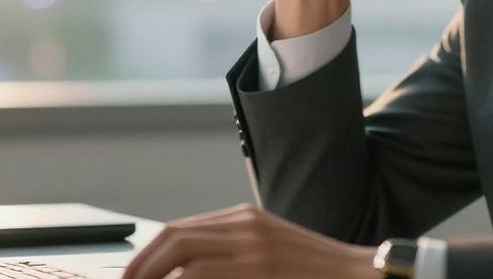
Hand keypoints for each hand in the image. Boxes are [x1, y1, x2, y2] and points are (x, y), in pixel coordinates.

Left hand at [121, 203, 377, 278]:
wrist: (361, 276)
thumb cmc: (315, 275)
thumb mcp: (268, 254)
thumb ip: (230, 258)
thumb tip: (184, 272)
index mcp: (244, 219)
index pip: (179, 230)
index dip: (147, 255)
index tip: (131, 277)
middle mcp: (245, 226)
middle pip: (173, 237)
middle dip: (141, 266)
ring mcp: (254, 247)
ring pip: (183, 255)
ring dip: (154, 275)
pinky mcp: (262, 267)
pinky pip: (204, 274)